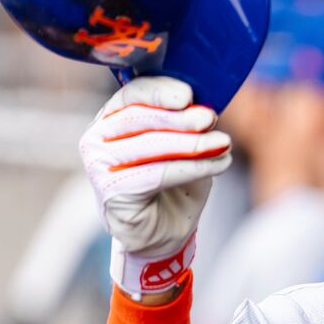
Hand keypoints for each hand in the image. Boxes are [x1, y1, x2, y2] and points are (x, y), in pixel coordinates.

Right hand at [79, 75, 230, 296]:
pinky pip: (157, 174)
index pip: (132, 93)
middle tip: (210, 119)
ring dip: (192, 144)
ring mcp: (99, 165)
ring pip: (149, 145)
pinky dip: (192, 167)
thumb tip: (206, 110)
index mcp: (113, 117)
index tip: (189, 95)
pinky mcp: (111, 191)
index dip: (161, 91)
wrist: (163, 231)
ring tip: (224, 144)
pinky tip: (218, 164)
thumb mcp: (185, 146)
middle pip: (139, 117)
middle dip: (180, 118)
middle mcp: (99, 137)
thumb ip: (190, 124)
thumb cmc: (172, 183)